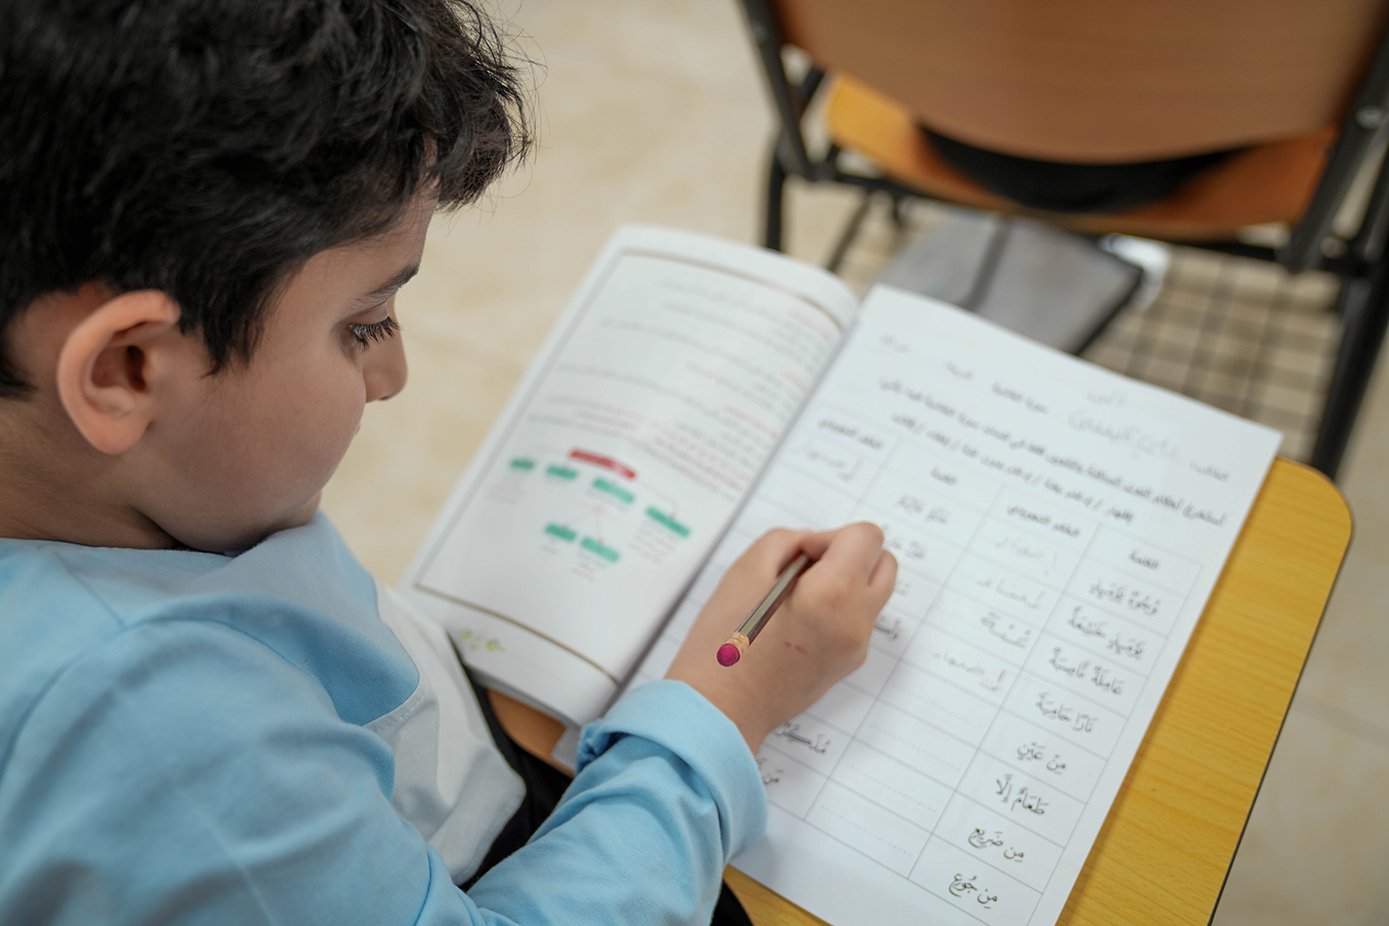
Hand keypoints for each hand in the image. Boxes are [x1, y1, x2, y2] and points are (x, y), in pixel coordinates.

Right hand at [665, 524, 895, 751]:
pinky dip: (836, 610)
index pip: (867, 537)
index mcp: (835, 594)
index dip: (830, 537)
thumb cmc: (724, 640)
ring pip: (872, 593)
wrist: (719, 709)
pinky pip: (857, 621)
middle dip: (849, 555)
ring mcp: (856, 648)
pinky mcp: (848, 665)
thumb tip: (814, 548)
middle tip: (803, 571)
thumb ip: (789, 541)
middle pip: (884, 563)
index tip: (800, 557)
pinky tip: (794, 624)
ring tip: (796, 597)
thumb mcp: (746, 570)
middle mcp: (857, 622)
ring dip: (845, 582)